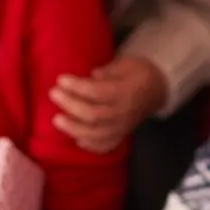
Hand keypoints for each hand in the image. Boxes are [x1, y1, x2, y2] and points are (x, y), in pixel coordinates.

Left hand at [49, 56, 166, 152]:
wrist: (155, 89)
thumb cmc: (136, 73)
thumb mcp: (126, 64)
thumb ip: (109, 71)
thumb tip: (92, 76)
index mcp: (126, 91)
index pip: (98, 92)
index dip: (78, 87)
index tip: (61, 79)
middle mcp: (123, 113)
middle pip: (93, 115)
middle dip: (70, 105)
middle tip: (53, 94)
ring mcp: (122, 127)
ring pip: (96, 134)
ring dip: (74, 128)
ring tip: (57, 119)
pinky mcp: (121, 136)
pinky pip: (104, 146)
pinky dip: (89, 145)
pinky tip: (76, 139)